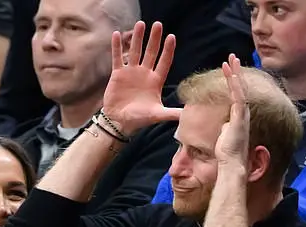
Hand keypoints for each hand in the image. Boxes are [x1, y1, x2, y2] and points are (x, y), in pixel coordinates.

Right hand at [102, 21, 181, 135]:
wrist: (119, 122)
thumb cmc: (139, 119)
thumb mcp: (158, 115)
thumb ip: (172, 113)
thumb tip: (189, 114)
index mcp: (156, 81)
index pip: (164, 62)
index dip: (168, 50)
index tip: (172, 37)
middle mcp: (145, 74)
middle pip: (151, 52)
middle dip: (154, 39)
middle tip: (158, 24)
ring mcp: (131, 72)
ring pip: (135, 51)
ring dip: (138, 38)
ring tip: (141, 24)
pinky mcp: (118, 74)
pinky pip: (117, 57)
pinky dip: (116, 46)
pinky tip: (116, 34)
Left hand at [214, 54, 250, 170]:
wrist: (233, 163)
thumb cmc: (228, 152)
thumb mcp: (226, 134)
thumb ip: (226, 126)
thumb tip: (224, 124)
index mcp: (239, 115)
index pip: (237, 93)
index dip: (234, 80)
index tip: (230, 68)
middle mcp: (243, 112)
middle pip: (241, 87)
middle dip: (236, 71)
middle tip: (232, 57)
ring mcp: (243, 114)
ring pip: (240, 88)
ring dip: (235, 73)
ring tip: (230, 59)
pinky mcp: (240, 116)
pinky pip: (238, 96)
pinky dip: (235, 84)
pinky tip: (231, 73)